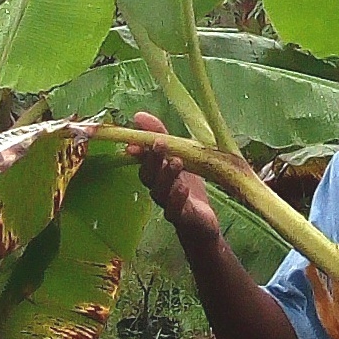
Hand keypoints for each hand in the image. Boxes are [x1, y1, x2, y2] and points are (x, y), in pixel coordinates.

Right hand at [126, 112, 219, 242]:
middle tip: (159, 144)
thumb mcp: (179, 156)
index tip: (134, 142)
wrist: (203, 222)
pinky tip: (183, 188)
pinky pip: (175, 210)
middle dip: (153, 159)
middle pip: (149, 176)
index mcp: (156, 175)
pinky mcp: (182, 218)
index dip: (138, 152)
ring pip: (161, 192)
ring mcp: (169, 205)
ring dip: (167, 176)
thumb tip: (138, 115)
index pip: (142, 162)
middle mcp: (158, 190)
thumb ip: (161, 134)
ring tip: (176, 162)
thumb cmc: (188, 188)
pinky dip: (178, 199)